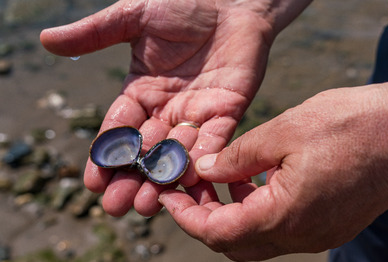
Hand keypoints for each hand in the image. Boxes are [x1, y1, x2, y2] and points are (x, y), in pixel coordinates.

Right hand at [40, 0, 275, 216]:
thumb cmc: (183, 3)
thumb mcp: (133, 16)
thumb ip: (96, 33)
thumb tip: (47, 41)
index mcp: (143, 91)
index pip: (119, 129)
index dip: (106, 155)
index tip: (92, 182)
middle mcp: (168, 108)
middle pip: (146, 150)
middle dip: (131, 178)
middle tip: (117, 206)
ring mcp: (198, 111)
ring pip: (177, 152)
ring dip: (162, 179)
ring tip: (147, 206)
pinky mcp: (228, 110)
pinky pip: (213, 139)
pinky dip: (202, 159)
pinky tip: (188, 181)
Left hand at [159, 73, 387, 260]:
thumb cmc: (355, 123)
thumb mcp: (285, 130)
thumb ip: (239, 156)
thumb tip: (206, 170)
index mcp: (287, 215)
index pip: (219, 233)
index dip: (187, 217)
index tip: (169, 197)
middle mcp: (303, 235)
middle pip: (236, 244)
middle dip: (205, 219)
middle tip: (191, 188)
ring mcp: (320, 233)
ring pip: (259, 239)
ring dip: (232, 216)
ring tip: (221, 181)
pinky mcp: (332, 223)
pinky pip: (283, 229)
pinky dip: (259, 212)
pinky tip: (255, 182)